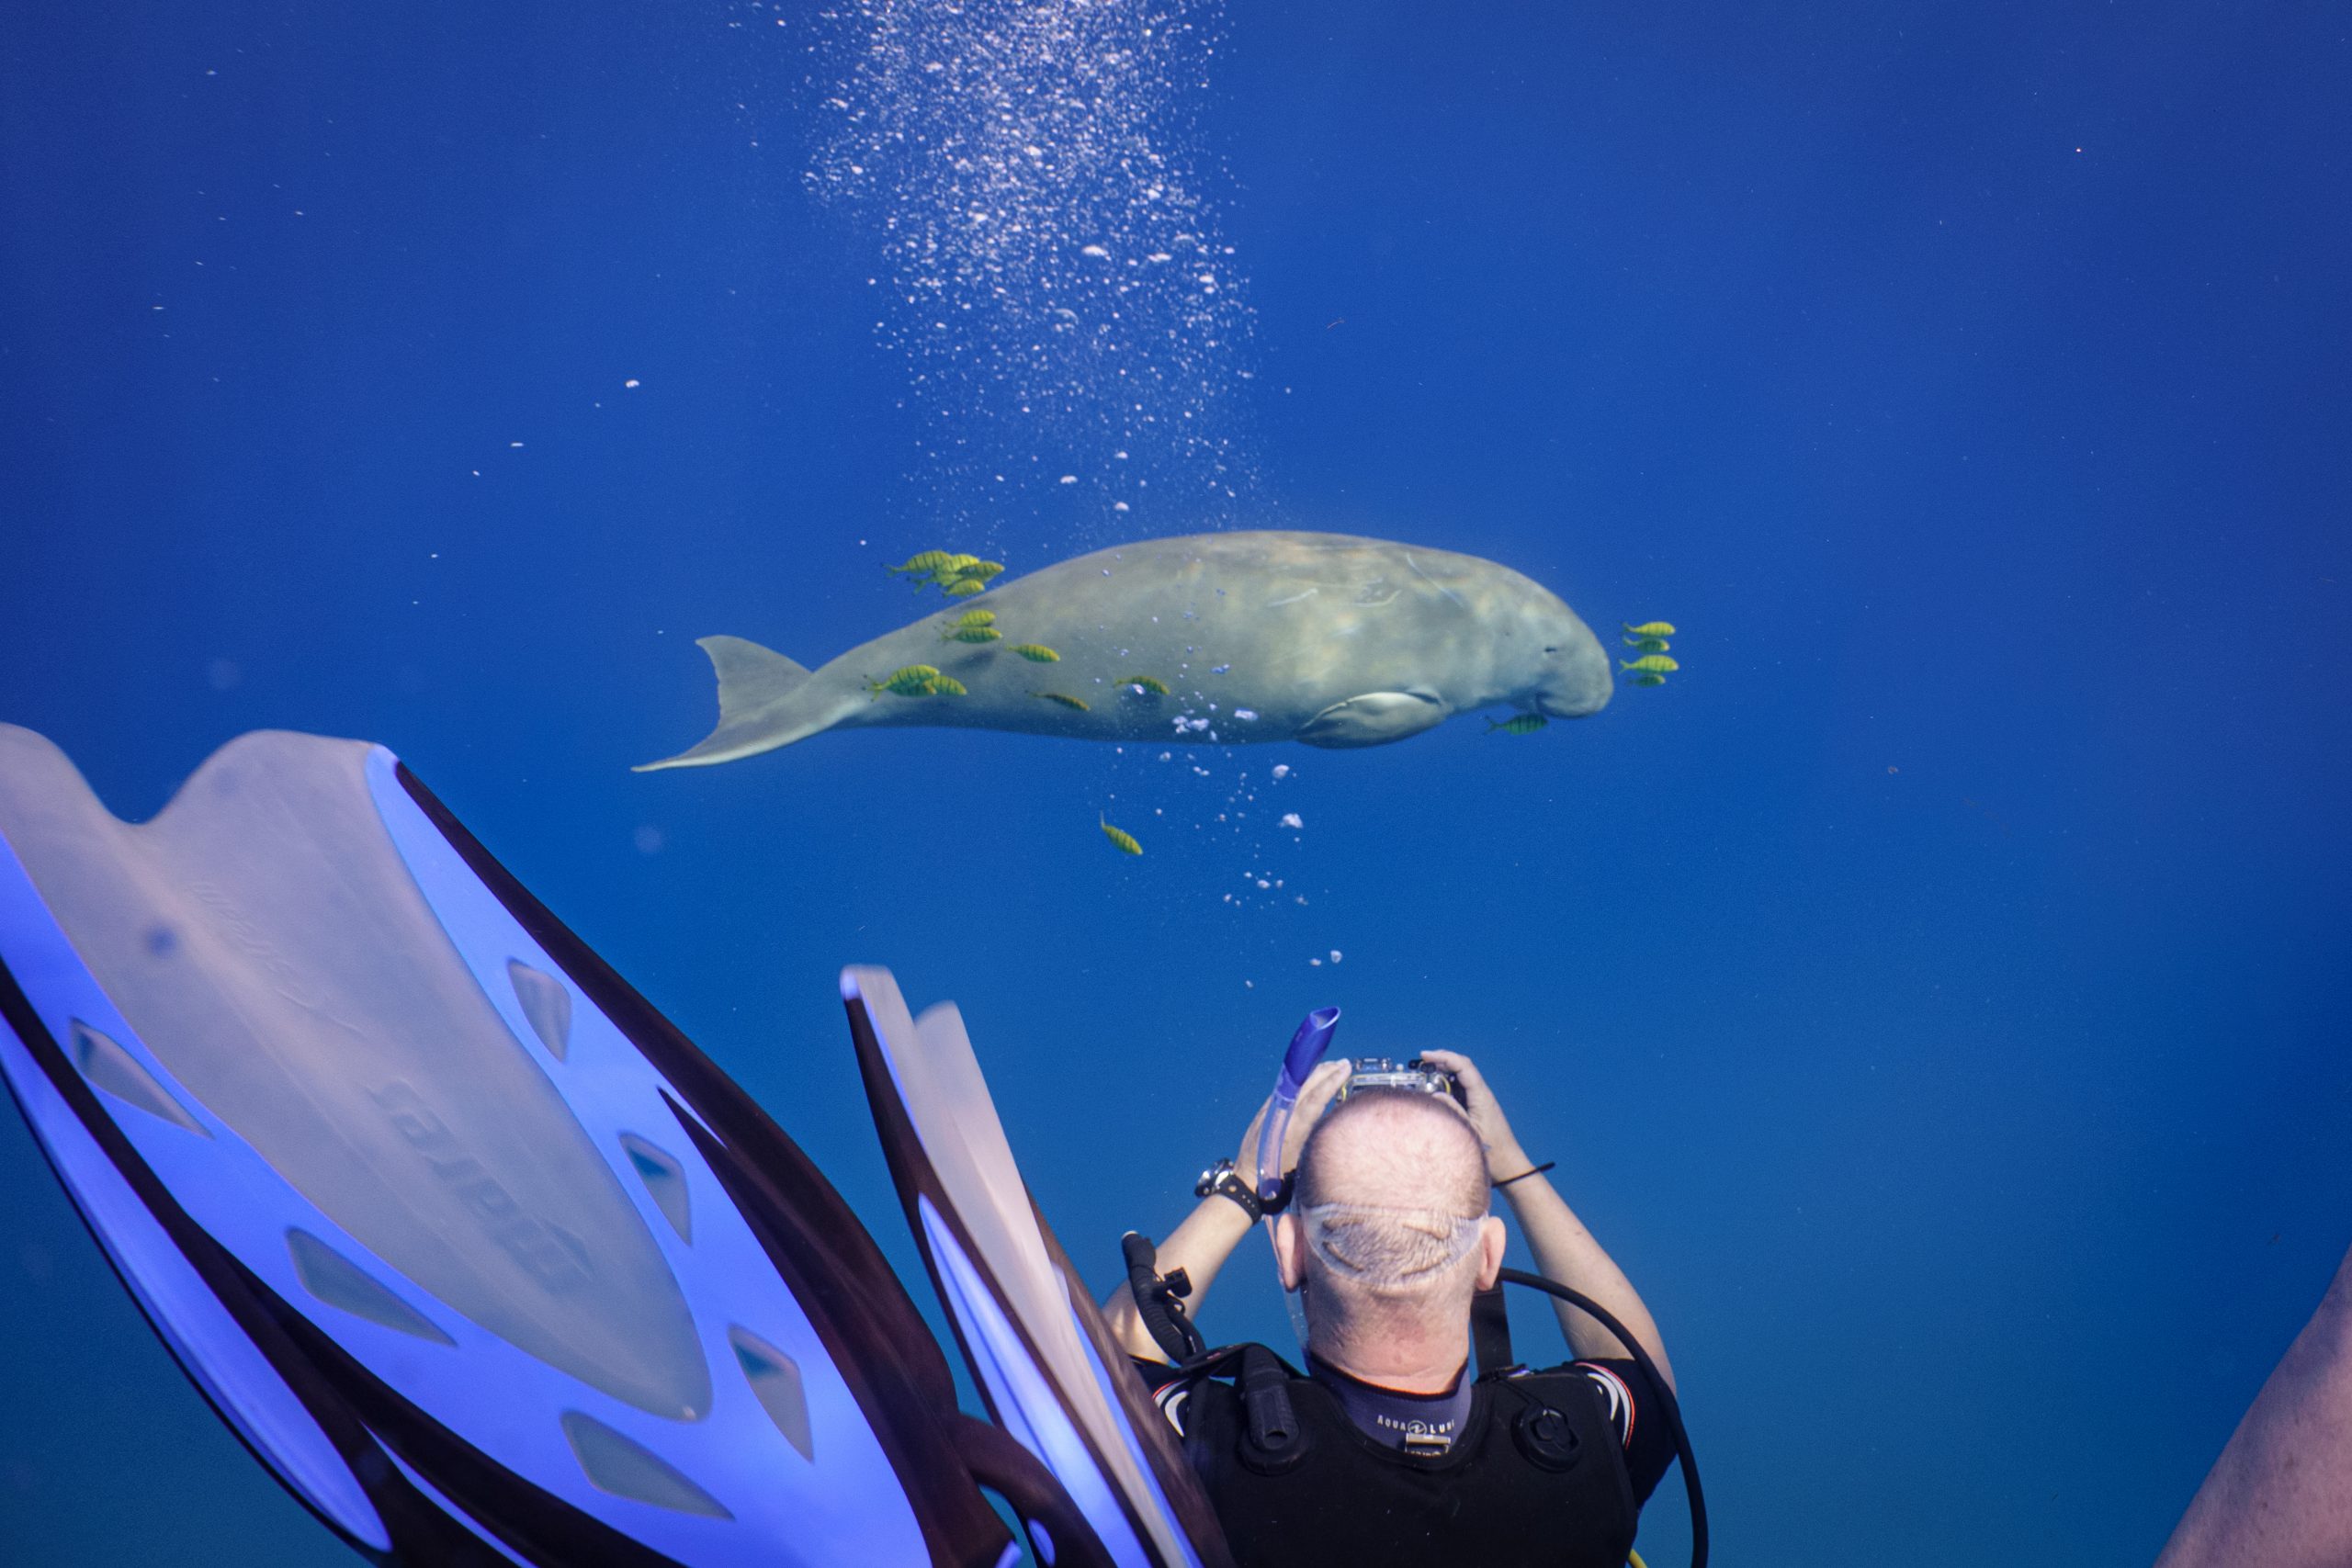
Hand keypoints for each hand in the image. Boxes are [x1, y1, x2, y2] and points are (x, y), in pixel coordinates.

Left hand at [1233, 1059, 1350, 1185]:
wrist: (1248, 1179)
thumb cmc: (1279, 1178)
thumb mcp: (1303, 1161)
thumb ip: (1315, 1137)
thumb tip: (1332, 1119)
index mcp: (1292, 1128)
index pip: (1315, 1098)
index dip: (1332, 1082)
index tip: (1346, 1070)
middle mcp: (1282, 1115)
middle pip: (1306, 1086)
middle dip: (1326, 1072)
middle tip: (1344, 1063)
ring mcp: (1271, 1111)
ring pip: (1296, 1085)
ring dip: (1314, 1074)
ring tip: (1330, 1066)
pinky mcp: (1265, 1111)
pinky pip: (1286, 1090)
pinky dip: (1301, 1082)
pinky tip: (1309, 1079)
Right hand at [1415, 1050, 1527, 1180]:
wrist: (1510, 1167)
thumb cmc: (1493, 1154)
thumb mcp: (1469, 1132)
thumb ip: (1452, 1111)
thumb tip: (1435, 1094)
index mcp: (1482, 1097)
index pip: (1463, 1066)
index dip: (1444, 1057)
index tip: (1425, 1055)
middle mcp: (1483, 1095)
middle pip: (1463, 1066)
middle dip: (1443, 1059)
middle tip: (1423, 1061)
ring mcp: (1482, 1101)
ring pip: (1463, 1077)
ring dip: (1446, 1071)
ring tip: (1427, 1072)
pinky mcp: (1480, 1108)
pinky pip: (1464, 1089)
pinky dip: (1449, 1084)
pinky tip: (1438, 1090)